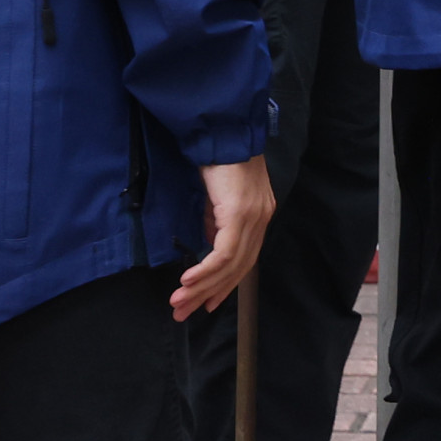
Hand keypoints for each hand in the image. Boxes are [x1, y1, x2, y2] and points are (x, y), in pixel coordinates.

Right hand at [172, 156, 276, 318]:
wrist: (223, 130)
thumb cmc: (217, 159)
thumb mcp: (216, 198)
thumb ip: (215, 222)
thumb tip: (206, 246)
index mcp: (258, 216)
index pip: (244, 260)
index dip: (224, 284)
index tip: (205, 303)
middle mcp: (261, 219)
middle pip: (238, 268)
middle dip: (210, 293)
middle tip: (185, 311)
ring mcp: (253, 217)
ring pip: (230, 265)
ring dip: (202, 286)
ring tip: (179, 301)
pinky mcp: (240, 213)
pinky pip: (224, 252)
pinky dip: (206, 269)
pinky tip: (188, 281)